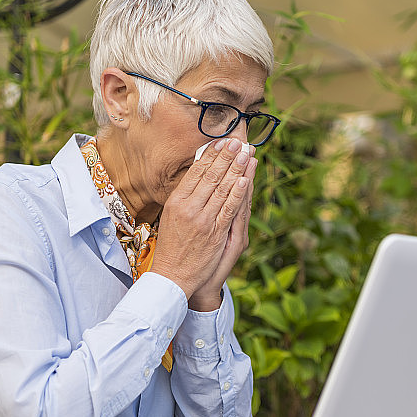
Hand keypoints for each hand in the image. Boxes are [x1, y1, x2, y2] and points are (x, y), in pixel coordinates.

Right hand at [149, 138, 253, 308]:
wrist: (172, 276)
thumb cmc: (173, 247)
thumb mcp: (172, 217)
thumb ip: (185, 198)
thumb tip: (198, 177)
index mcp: (177, 201)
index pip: (197, 172)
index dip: (211, 155)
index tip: (222, 142)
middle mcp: (189, 208)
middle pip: (211, 176)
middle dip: (226, 156)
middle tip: (237, 141)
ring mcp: (203, 220)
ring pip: (222, 189)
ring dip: (236, 169)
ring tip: (245, 153)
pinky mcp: (216, 233)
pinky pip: (229, 209)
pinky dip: (237, 193)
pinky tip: (245, 179)